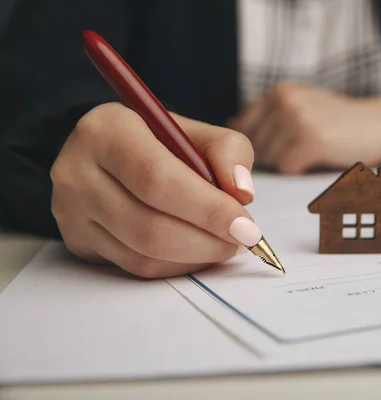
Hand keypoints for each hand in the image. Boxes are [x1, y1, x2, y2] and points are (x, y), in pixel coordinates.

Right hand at [50, 102, 259, 277]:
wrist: (109, 156)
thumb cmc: (160, 143)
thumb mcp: (195, 132)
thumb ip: (228, 152)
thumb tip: (242, 194)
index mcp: (108, 130)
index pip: (158, 179)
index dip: (208, 209)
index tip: (246, 227)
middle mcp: (78, 171)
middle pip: (150, 225)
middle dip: (207, 240)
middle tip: (241, 241)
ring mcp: (72, 211)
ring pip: (143, 253)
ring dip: (196, 257)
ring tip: (224, 244)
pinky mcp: (79, 241)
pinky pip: (136, 266)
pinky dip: (177, 266)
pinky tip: (198, 252)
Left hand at [229, 82, 380, 173]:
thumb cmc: (339, 124)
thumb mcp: (301, 108)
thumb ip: (269, 118)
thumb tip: (232, 128)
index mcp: (278, 91)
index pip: (241, 128)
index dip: (251, 149)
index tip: (275, 153)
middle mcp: (283, 100)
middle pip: (253, 147)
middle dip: (272, 157)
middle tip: (301, 152)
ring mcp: (296, 118)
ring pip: (269, 160)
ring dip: (287, 164)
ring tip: (311, 152)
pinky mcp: (310, 139)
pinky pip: (286, 168)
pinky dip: (300, 170)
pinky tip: (318, 158)